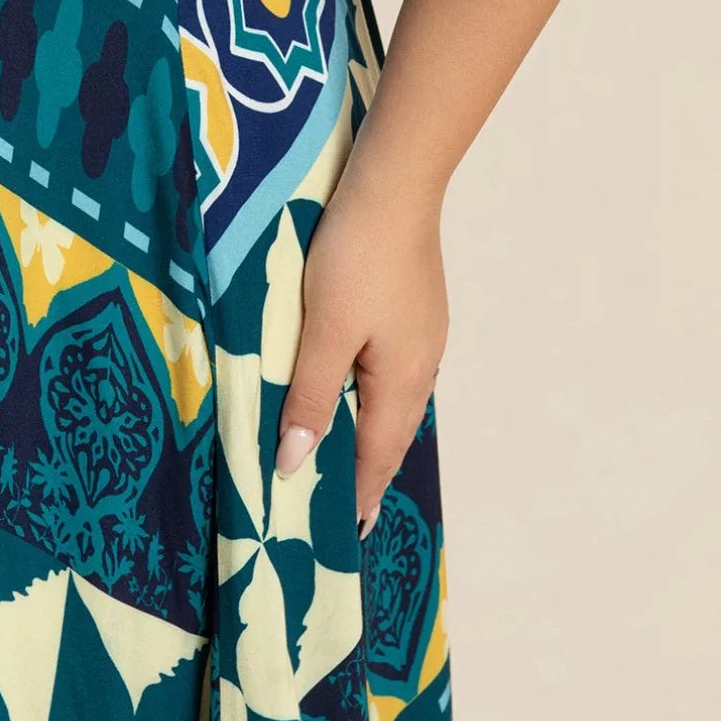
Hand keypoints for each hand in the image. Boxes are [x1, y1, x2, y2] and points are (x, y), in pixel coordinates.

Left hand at [274, 163, 447, 538]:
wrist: (393, 185)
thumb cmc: (356, 257)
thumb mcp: (323, 330)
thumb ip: (309, 396)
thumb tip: (298, 464)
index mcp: (401, 381)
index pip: (377, 457)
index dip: (358, 495)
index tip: (344, 535)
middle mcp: (421, 365)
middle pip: (390, 433)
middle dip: (364, 470)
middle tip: (337, 504)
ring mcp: (422, 335)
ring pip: (391, 399)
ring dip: (367, 430)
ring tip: (341, 454)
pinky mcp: (413, 308)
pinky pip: (391, 369)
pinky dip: (370, 393)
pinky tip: (352, 385)